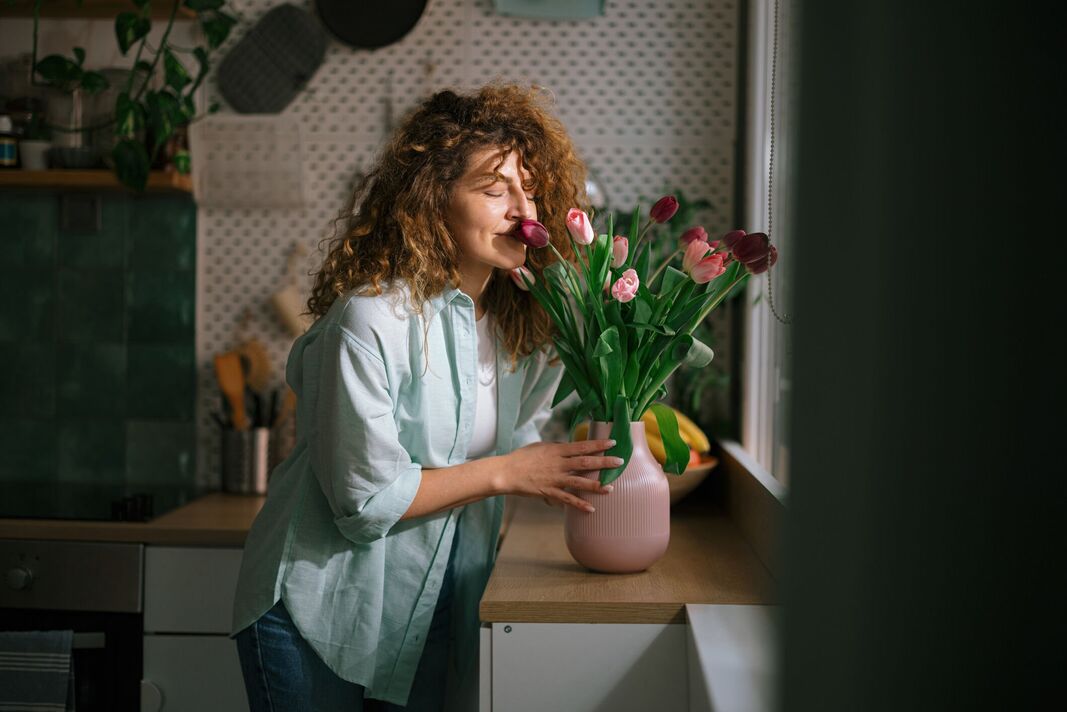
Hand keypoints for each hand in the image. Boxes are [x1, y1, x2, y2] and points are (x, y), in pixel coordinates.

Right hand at [497, 439, 619, 512]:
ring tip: (611, 488)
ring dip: (596, 485)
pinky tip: (591, 508)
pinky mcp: (549, 492)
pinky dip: (579, 504)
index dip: (598, 444)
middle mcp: (558, 463)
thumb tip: (571, 448)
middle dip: (604, 461)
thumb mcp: (541, 447)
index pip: (581, 445)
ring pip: (579, 482)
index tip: (613, 442)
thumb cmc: (523, 457)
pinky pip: (567, 499)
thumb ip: (557, 448)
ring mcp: (554, 478)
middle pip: (585, 462)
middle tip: (620, 462)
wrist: (507, 472)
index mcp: (557, 450)